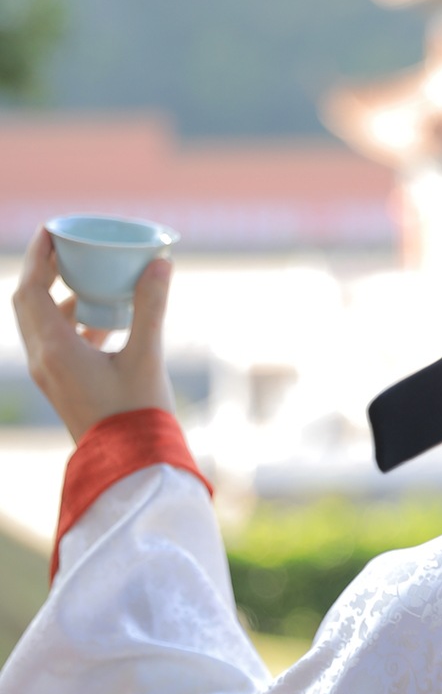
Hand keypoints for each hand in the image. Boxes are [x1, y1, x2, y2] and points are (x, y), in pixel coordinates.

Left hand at [12, 227, 175, 442]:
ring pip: (40, 322)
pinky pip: (56, 340)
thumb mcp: (147, 354)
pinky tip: (105, 315)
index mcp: (55, 350)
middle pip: (28, 303)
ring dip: (58, 294)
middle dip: (45, 270)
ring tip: (89, 275)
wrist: (130, 464)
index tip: (53, 229)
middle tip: (70, 246)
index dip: (38, 256)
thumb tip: (160, 262)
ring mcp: (51, 374)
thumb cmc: (138, 412)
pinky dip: (71, 318)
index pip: (30, 290)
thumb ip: (151, 306)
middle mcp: (44, 360)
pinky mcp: (64, 384)